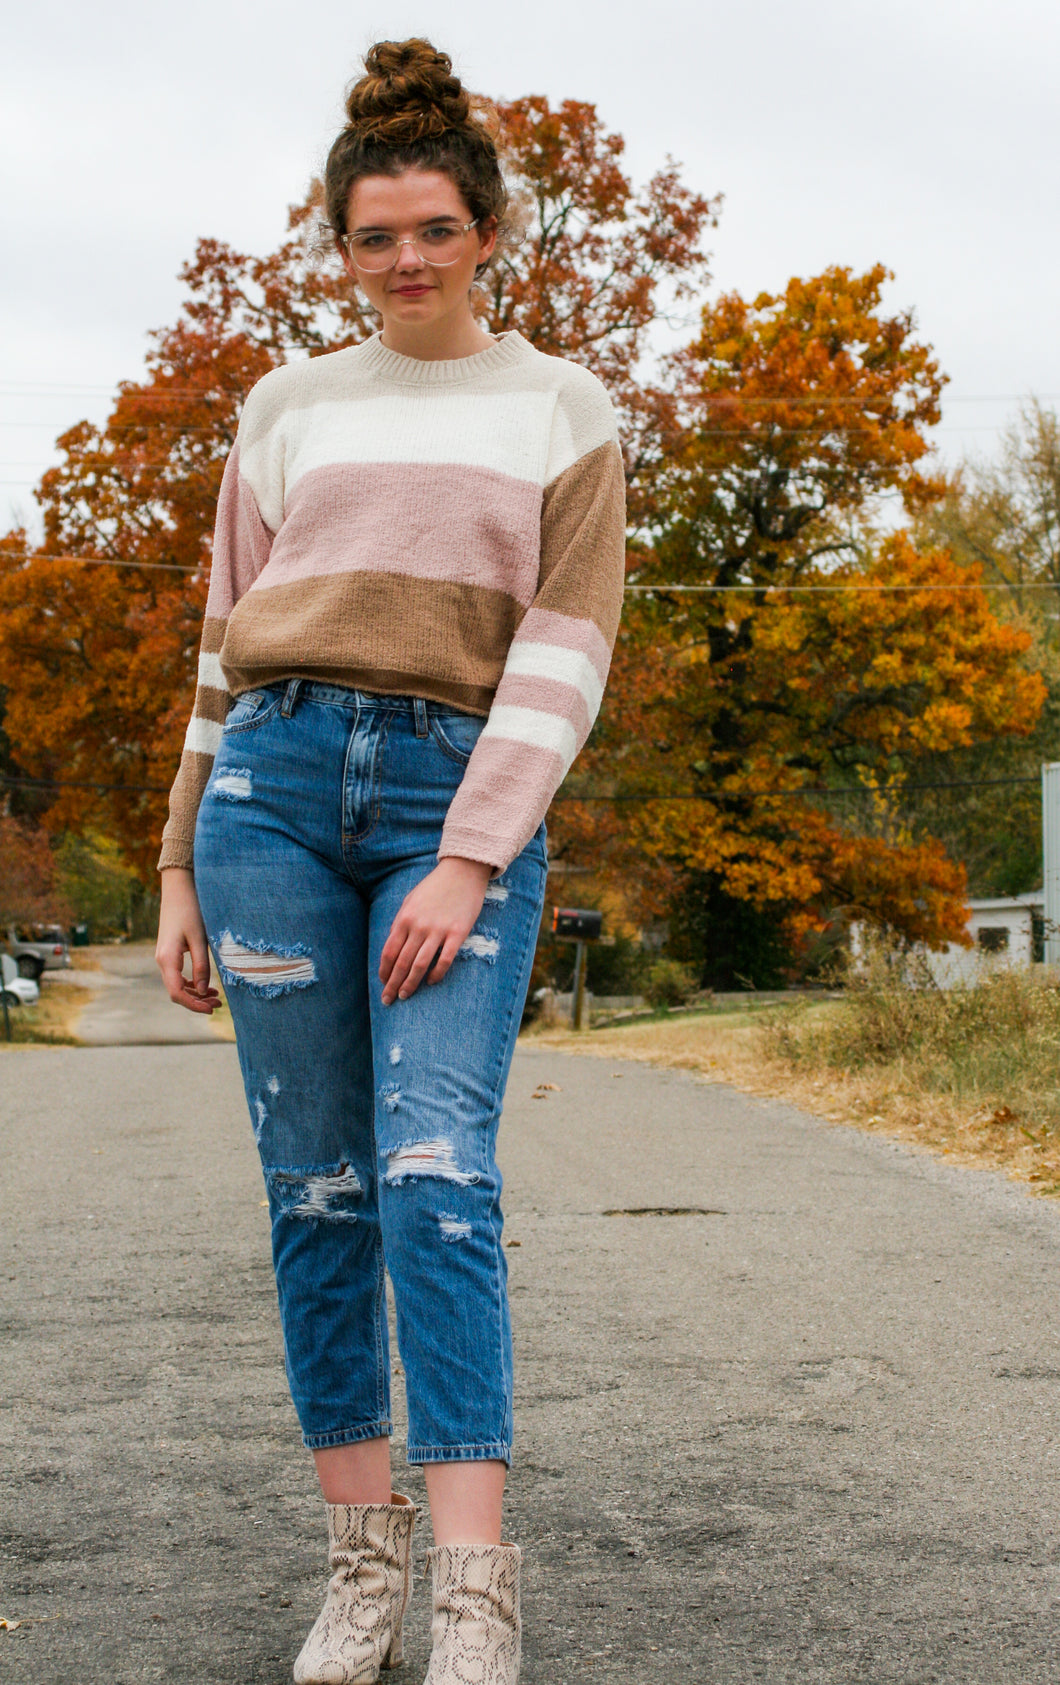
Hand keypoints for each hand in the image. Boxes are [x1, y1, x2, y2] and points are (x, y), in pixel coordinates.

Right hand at [155, 867, 221, 1013]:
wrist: (178, 890)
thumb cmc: (190, 911)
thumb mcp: (199, 939)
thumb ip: (201, 965)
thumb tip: (202, 990)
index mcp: (167, 959)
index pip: (176, 992)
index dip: (193, 1005)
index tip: (211, 1009)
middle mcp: (162, 961)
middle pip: (176, 992)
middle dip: (196, 1001)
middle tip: (218, 1004)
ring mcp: (164, 957)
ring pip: (177, 985)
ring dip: (195, 993)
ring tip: (216, 996)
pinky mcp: (169, 953)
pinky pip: (178, 975)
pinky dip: (191, 983)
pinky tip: (205, 984)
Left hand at [379, 857, 493, 1004]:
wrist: (462, 871)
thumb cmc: (434, 887)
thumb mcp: (410, 901)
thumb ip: (401, 923)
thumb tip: (394, 948)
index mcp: (404, 918)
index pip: (389, 952)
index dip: (384, 971)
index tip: (382, 983)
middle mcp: (419, 926)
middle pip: (402, 962)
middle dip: (393, 983)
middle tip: (388, 1000)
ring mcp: (438, 930)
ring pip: (420, 964)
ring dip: (410, 983)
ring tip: (405, 996)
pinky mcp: (458, 933)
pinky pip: (445, 959)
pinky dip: (436, 973)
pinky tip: (431, 982)